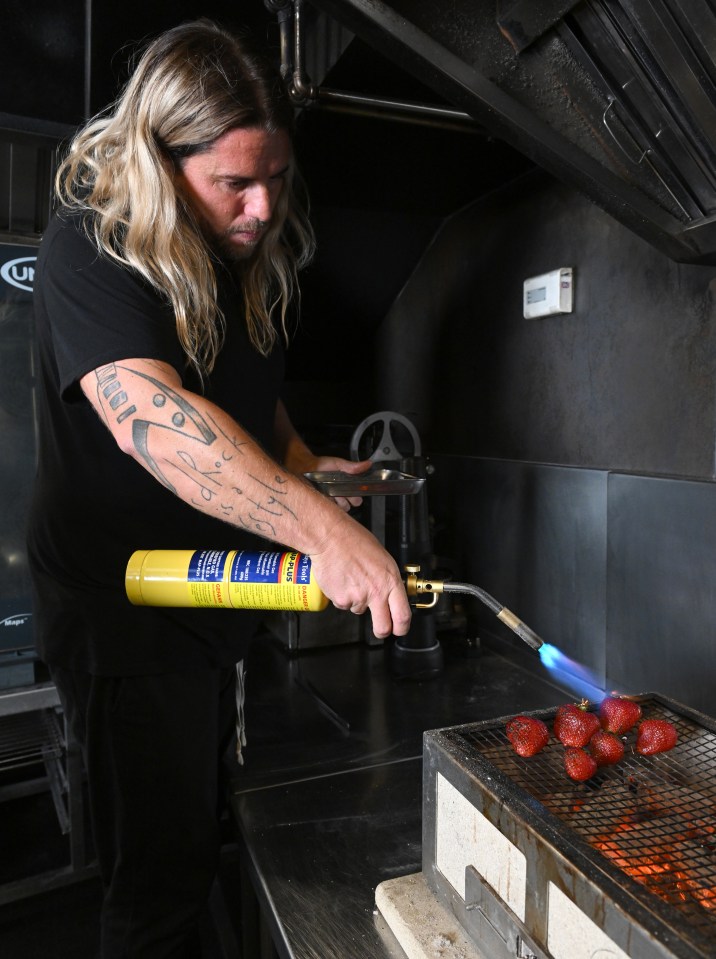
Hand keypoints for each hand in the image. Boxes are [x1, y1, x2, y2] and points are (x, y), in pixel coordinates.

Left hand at [307, 456, 372, 511]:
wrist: (304, 468)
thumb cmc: (320, 466)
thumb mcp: (338, 464)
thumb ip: (352, 466)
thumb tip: (368, 464)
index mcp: (346, 486)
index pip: (358, 497)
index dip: (357, 495)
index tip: (353, 491)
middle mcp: (341, 494)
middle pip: (352, 504)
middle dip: (350, 499)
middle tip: (343, 491)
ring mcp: (332, 500)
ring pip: (343, 508)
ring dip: (340, 502)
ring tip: (333, 493)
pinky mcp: (323, 504)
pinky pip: (331, 511)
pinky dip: (331, 506)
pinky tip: (326, 497)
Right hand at [308, 517, 411, 638]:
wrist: (330, 538)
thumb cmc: (354, 541)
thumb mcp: (383, 559)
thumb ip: (388, 579)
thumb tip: (391, 593)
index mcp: (390, 581)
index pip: (403, 614)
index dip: (402, 627)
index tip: (400, 629)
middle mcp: (376, 592)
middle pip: (383, 627)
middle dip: (382, 631)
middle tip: (381, 628)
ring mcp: (358, 598)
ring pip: (359, 610)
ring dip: (356, 601)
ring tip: (352, 580)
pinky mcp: (341, 600)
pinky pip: (343, 604)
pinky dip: (342, 596)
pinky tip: (342, 580)